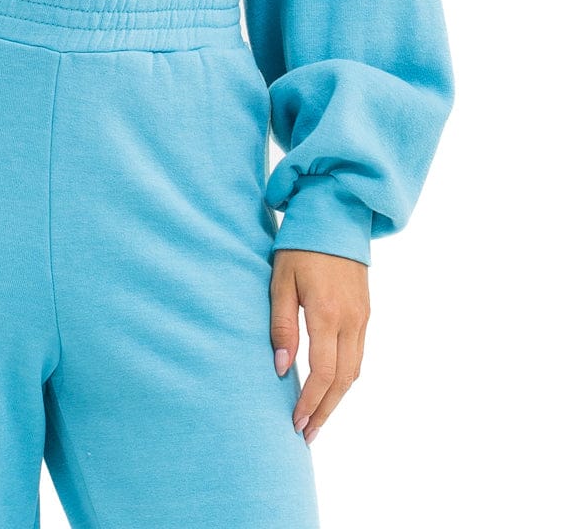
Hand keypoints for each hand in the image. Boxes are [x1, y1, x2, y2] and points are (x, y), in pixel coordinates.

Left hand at [269, 248, 369, 443]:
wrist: (336, 213)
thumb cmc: (300, 244)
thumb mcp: (281, 280)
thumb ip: (282, 325)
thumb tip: (281, 368)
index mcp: (328, 313)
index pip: (323, 373)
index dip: (310, 403)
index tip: (296, 424)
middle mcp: (352, 320)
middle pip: (344, 381)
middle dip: (325, 411)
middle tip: (307, 434)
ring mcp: (363, 316)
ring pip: (355, 371)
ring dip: (337, 399)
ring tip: (317, 418)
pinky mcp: (366, 311)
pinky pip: (359, 354)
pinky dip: (345, 378)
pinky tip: (330, 387)